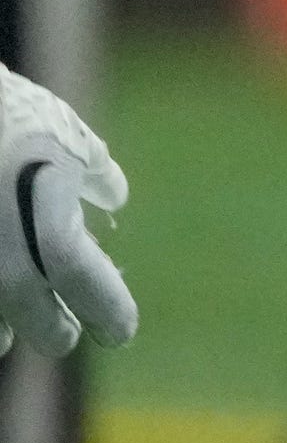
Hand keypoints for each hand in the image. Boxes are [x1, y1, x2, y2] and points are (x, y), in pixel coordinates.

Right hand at [0, 65, 129, 355]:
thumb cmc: (7, 111)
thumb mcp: (62, 133)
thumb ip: (94, 172)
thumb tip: (114, 197)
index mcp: (51, 232)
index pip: (90, 291)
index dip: (110, 313)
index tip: (120, 330)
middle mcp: (5, 260)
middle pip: (41, 327)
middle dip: (56, 331)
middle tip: (67, 332)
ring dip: (5, 331)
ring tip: (16, 325)